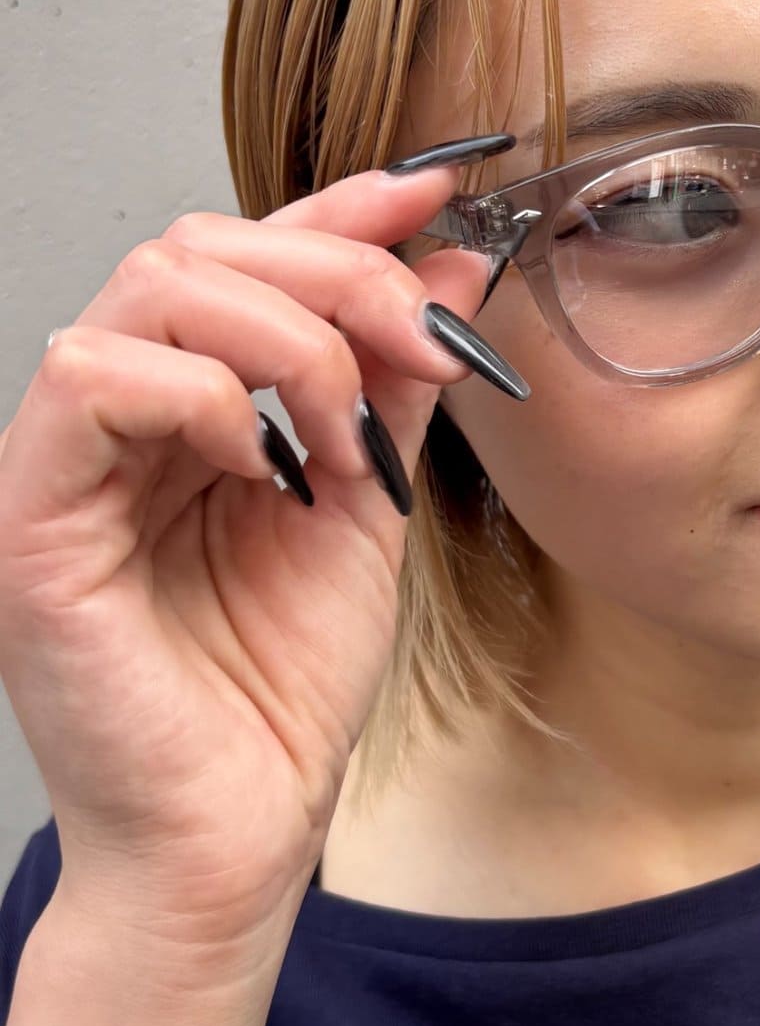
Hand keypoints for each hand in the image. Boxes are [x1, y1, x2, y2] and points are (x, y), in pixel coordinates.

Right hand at [0, 163, 513, 958]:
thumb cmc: (279, 697)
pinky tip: (268, 460)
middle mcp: (123, 419)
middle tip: (424, 338)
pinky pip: (92, 375)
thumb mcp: (369, 514)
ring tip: (350, 435)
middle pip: (200, 248)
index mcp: (195, 414)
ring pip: (149, 288)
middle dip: (337, 271)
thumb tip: (452, 272)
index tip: (440, 191)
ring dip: (287, 334)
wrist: (238, 834)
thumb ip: (397, 393)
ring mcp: (70, 461)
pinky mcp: (34, 514)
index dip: (340, 210)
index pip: (248, 262)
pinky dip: (204, 391)